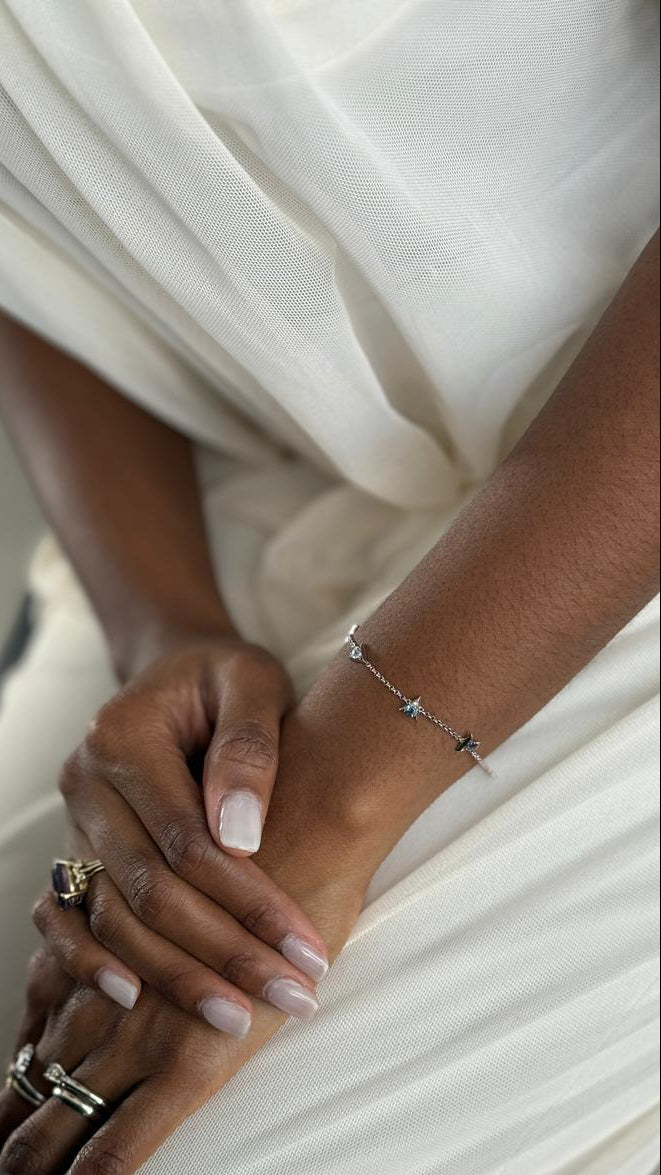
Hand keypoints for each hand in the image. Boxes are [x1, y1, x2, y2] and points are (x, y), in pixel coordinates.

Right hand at [49, 636, 328, 1031]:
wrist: (181, 672)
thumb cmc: (228, 678)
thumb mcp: (253, 682)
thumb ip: (248, 748)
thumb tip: (242, 837)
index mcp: (125, 736)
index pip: (188, 841)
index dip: (249, 901)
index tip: (306, 947)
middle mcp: (85, 781)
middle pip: (150, 890)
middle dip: (224, 953)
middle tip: (291, 997)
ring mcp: (73, 819)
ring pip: (114, 915)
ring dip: (175, 975)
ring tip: (238, 1017)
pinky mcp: (74, 848)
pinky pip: (67, 915)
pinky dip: (91, 961)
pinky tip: (135, 998)